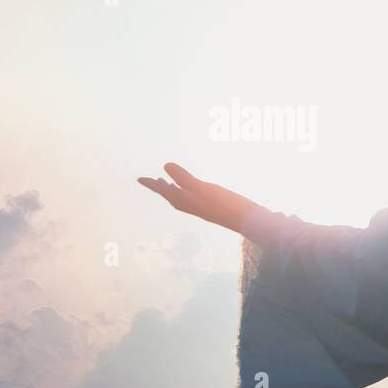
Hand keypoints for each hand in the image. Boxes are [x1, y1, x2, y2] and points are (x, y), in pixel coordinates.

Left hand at [137, 163, 265, 233]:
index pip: (163, 190)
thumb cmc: (225, 206)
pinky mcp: (212, 205)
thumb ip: (184, 178)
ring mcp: (202, 206)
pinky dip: (186, 190)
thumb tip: (165, 166)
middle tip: (150, 180)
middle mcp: (191, 205)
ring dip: (172, 188)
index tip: (139, 179)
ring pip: (181, 196)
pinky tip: (192, 189)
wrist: (248, 221)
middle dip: (160, 187)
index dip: (151, 184)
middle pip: (170, 194)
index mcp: (185, 201)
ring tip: (166, 182)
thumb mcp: (202, 189)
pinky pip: (192, 197)